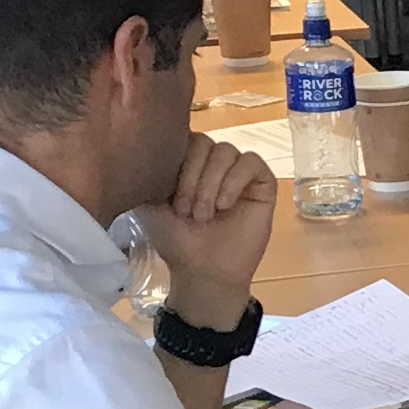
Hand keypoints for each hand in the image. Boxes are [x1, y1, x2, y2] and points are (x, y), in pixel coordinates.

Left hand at [143, 133, 277, 319]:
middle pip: (204, 142)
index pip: (183, 137)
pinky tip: (224, 204)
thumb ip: (150, 172)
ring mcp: (238, 170)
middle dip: (192, 177)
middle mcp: (212, 161)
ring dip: (211, 183)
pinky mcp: (262, 182)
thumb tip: (147, 146)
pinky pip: (251, 162)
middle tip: (186, 210)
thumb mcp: (151, 203)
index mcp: (186, 161)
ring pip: (226, 151)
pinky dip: (235, 181)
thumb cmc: (177, 239)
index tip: (167, 196)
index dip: (176, 163)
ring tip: (205, 214)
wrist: (203, 271)